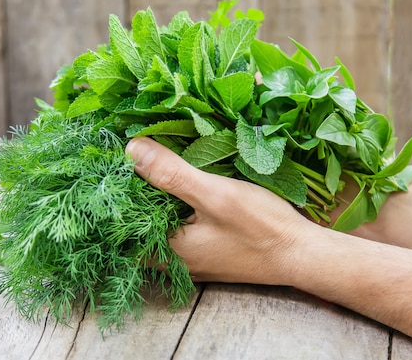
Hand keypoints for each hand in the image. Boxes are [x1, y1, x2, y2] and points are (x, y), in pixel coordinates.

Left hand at [125, 137, 315, 284]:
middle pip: (136, 227)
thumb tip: (130, 149)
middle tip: (128, 158)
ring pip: (157, 228)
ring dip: (152, 200)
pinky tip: (179, 187)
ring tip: (150, 165)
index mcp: (167, 251)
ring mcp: (191, 259)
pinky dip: (172, 209)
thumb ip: (171, 175)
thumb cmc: (260, 227)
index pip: (120, 223)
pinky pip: (177, 230)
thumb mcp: (214, 194)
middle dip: (130, 194)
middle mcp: (173, 261)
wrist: (301, 253)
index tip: (111, 161)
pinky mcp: (206, 252)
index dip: (113, 192)